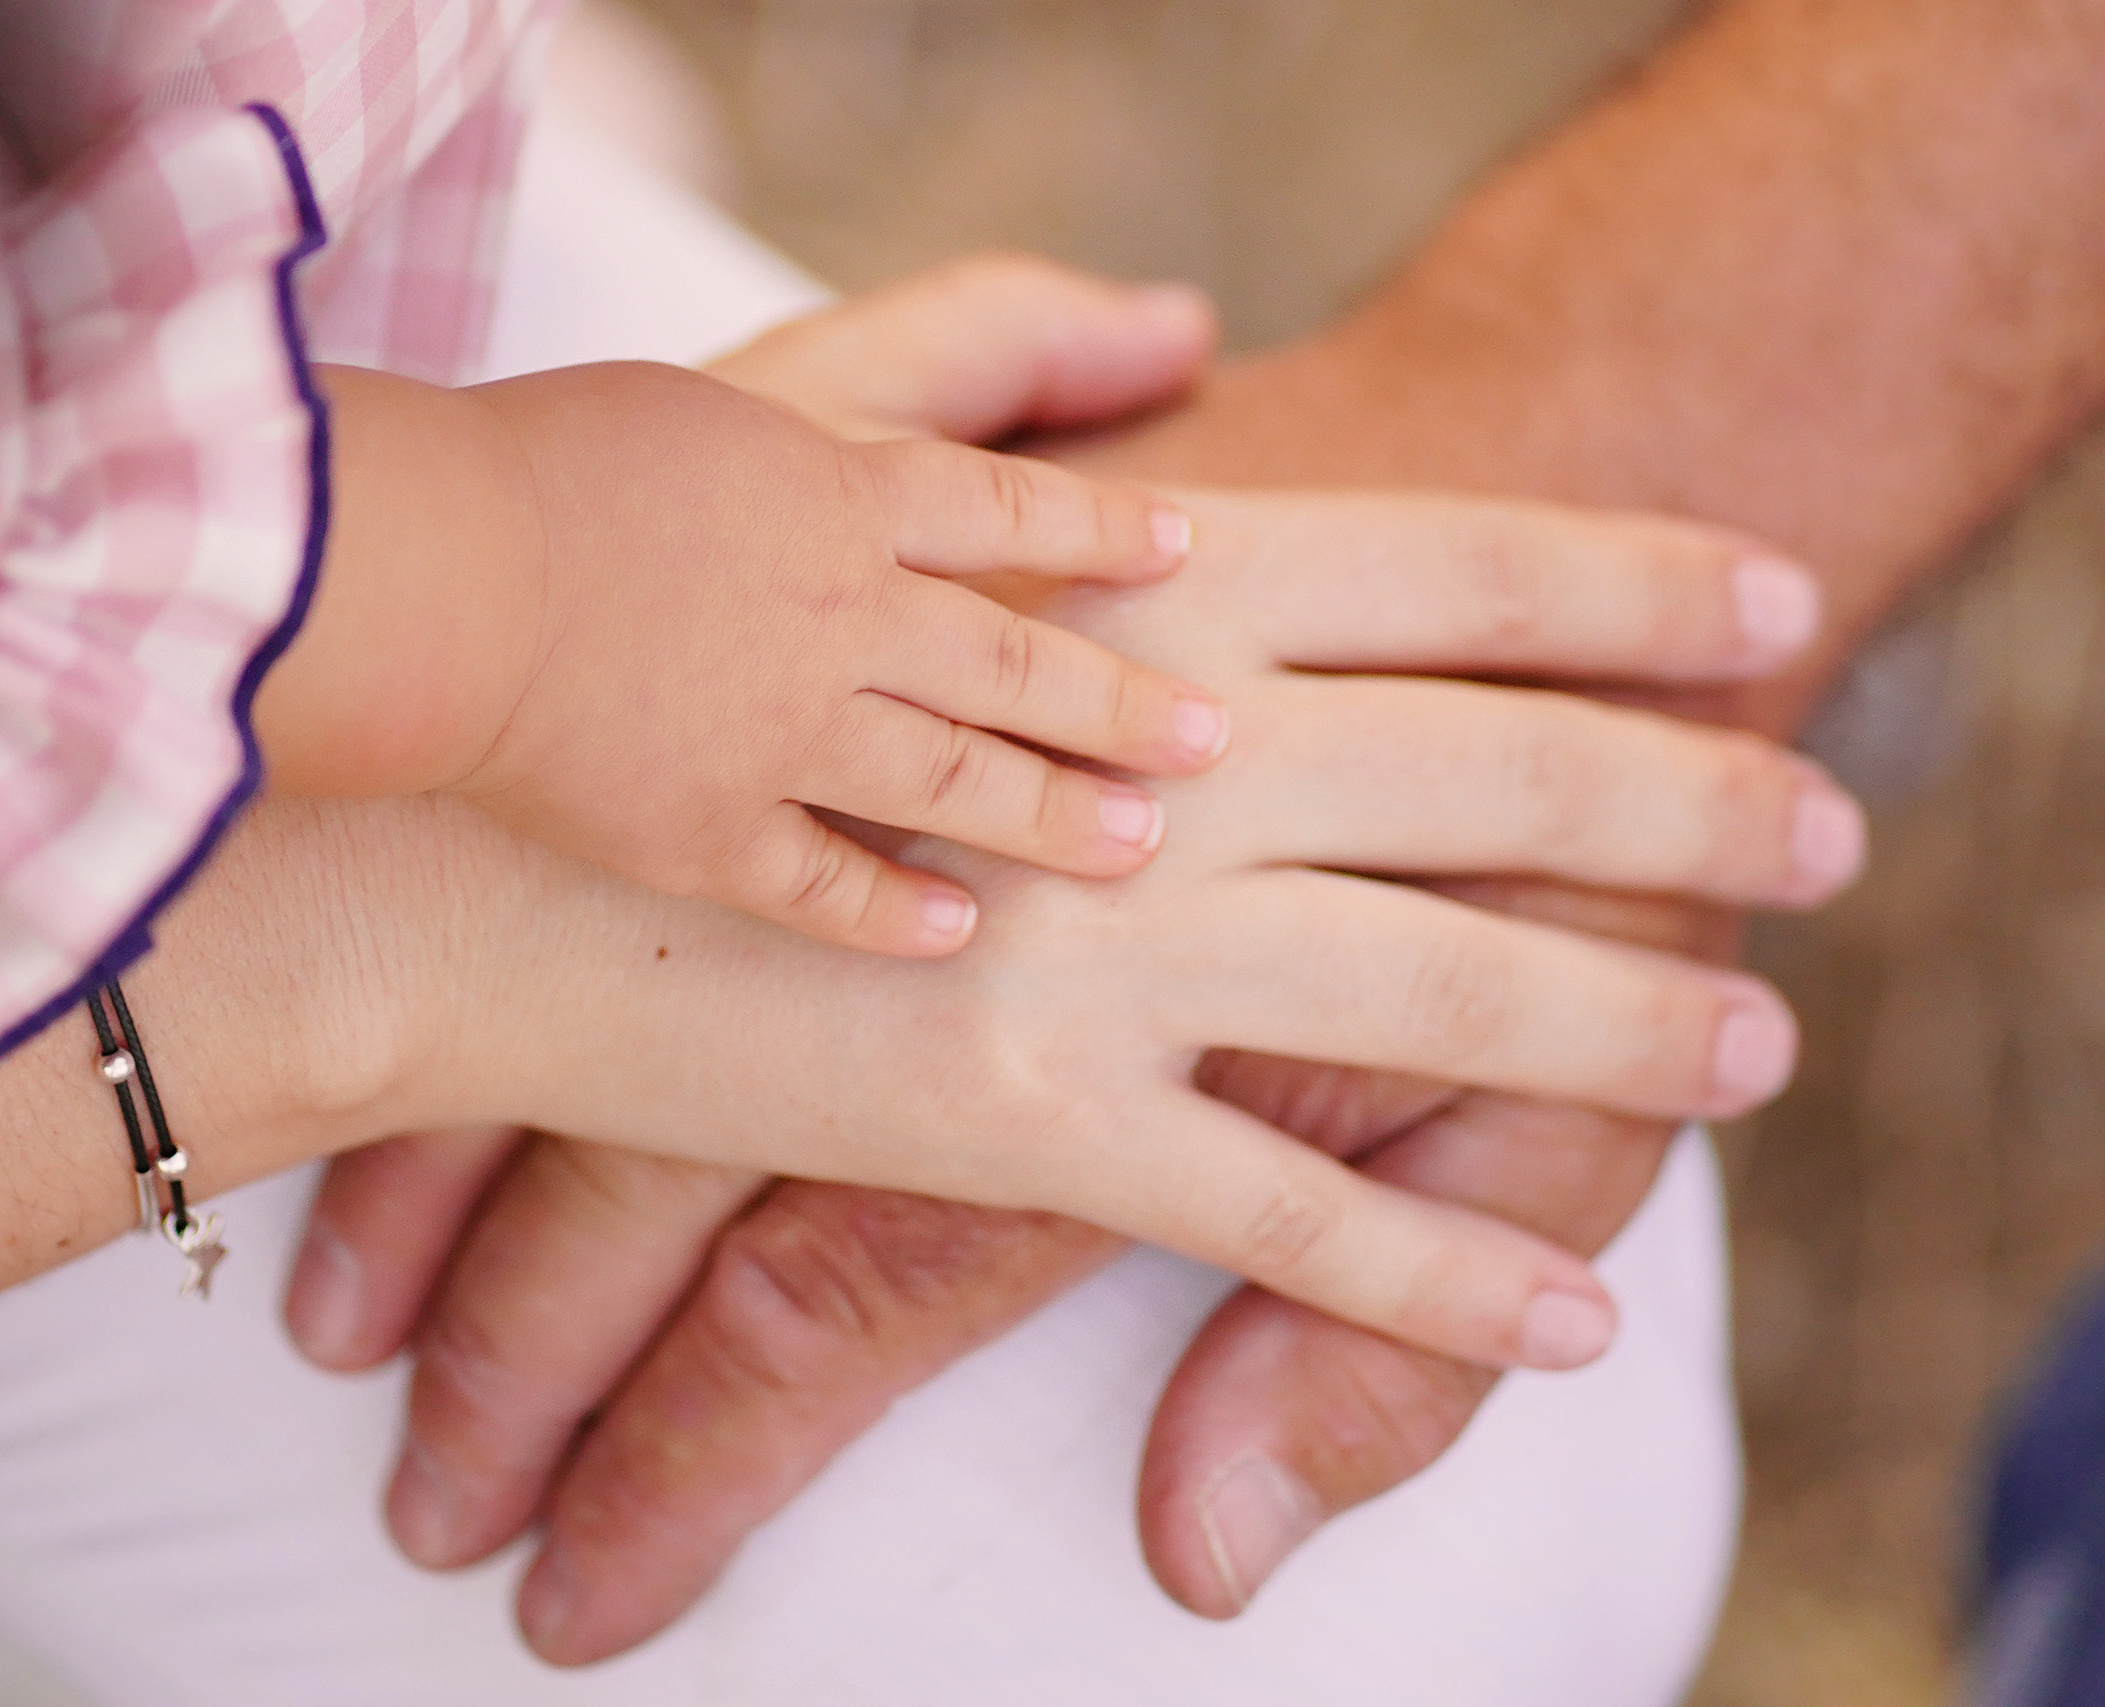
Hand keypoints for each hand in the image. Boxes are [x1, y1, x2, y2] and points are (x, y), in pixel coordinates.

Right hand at [269, 345, 1231, 956]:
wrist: (419, 574)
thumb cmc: (550, 457)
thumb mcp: (741, 384)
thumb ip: (881, 391)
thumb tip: (1010, 392)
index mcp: (838, 498)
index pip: (1010, 513)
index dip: (1104, 535)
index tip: (1188, 551)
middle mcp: (840, 623)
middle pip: (1018, 667)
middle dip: (1125, 706)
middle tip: (1214, 739)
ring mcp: (779, 740)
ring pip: (955, 787)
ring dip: (1052, 819)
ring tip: (1138, 849)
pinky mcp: (699, 839)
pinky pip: (824, 888)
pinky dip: (895, 914)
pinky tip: (961, 935)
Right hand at [288, 263, 1857, 1658]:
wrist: (462, 843)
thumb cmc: (640, 599)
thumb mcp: (815, 415)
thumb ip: (1008, 343)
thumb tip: (1191, 326)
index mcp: (1136, 573)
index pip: (1453, 560)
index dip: (1633, 580)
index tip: (1780, 602)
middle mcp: (1162, 747)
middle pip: (1501, 767)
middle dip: (1691, 798)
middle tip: (1839, 829)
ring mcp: (1107, 939)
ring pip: (1440, 989)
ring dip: (1620, 1029)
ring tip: (1758, 1054)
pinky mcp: (1025, 1118)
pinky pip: (1284, 1221)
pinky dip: (1439, 1285)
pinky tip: (1576, 1331)